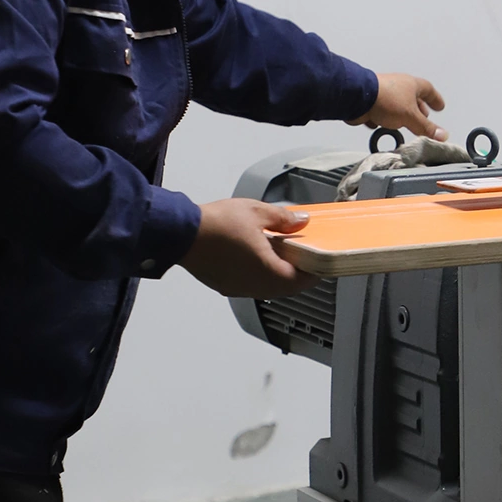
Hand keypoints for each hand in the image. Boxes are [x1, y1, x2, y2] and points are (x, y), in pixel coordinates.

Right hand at [180, 199, 319, 298]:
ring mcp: (238, 288)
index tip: (321, 261)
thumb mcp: (258, 212)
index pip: (302, 280)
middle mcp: (254, 286)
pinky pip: (251, 286)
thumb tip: (301, 222)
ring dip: (279, 275)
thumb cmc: (217, 224)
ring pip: (269, 288)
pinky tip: (259, 256)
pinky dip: (261, 275)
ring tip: (282, 253)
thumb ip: (284, 219)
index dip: (315, 271)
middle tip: (305, 257)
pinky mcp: (224, 286)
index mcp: (268, 272)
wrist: (180, 233)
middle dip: (299, 274)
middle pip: (287, 288)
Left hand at [350, 73, 447, 140]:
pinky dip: (385, 120)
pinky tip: (385, 127)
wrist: (357, 97)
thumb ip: (426, 128)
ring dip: (402, 116)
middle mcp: (398, 86)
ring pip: (397, 106)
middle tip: (424, 118)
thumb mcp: (411, 117)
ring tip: (406, 125)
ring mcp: (384, 93)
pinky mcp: (372, 102)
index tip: (440, 107)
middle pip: (413, 98)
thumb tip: (442, 135)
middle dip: (419, 109)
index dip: (435, 99)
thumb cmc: (385, 99)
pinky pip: (382, 112)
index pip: (428, 90)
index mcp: (411, 84)